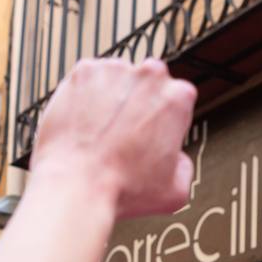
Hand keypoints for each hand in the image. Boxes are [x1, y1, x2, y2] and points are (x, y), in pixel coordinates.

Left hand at [32, 57, 196, 219]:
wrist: (77, 185)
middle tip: (124, 135)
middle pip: (147, 84)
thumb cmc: (122, 189)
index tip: (151, 135)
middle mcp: (149, 76)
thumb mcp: (174, 191)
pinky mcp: (84, 72)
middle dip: (138, 104)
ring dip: (112, 98)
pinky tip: (84, 123)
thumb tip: (177, 160)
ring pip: (117, 79)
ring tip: (101, 132)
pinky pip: (87, 80)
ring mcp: (115, 70)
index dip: (163, 120)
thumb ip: (184, 167)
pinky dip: (84, 96)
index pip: (175, 99)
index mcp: (177, 98)